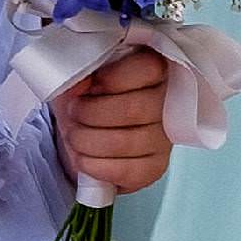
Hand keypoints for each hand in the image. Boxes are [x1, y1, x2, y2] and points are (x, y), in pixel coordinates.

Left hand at [52, 43, 172, 195]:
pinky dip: (95, 166)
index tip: (87, 86)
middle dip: (90, 113)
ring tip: (73, 136)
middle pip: (132, 110)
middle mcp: (168, 103)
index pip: (147, 69)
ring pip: (124, 142)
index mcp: (156, 70)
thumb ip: (82, 72)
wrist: (84, 128)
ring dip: (86, 141)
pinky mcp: (155, 167)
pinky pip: (126, 171)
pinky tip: (83, 159)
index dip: (112, 78)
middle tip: (72, 112)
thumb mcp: (81, 75)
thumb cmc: (88, 95)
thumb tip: (78, 86)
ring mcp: (164, 138)